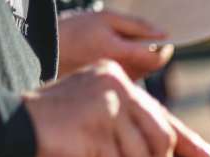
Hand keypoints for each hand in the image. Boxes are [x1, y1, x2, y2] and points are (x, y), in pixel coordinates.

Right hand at [23, 60, 209, 156]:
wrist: (2, 129)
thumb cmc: (53, 136)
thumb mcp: (99, 129)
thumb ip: (135, 136)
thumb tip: (192, 156)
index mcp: (118, 80)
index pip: (162, 116)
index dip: (187, 141)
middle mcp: (116, 86)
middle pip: (160, 142)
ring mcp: (106, 105)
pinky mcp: (94, 127)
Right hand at [58, 10, 172, 79]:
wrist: (45, 50)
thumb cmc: (75, 30)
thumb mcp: (106, 18)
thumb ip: (137, 26)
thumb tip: (163, 34)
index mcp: (121, 54)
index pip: (157, 59)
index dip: (164, 49)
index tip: (163, 38)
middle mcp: (121, 72)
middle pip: (150, 67)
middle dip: (152, 52)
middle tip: (143, 38)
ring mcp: (114, 82)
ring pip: (140, 73)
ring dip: (141, 59)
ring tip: (124, 43)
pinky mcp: (108, 86)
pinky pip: (128, 77)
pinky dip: (130, 65)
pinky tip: (116, 53)